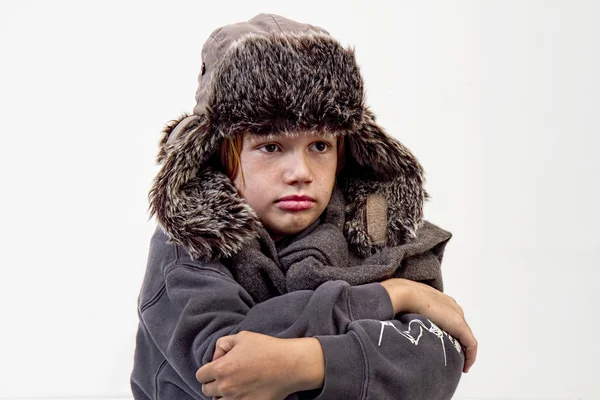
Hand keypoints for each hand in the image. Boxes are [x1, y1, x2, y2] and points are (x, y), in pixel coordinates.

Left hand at [196, 331, 323, 399]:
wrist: (290, 365)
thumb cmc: (267, 348)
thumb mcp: (242, 337)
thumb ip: (223, 344)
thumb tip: (216, 357)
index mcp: (221, 368)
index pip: (200, 376)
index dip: (207, 371)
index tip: (216, 368)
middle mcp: (225, 387)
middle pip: (206, 390)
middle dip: (213, 383)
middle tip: (226, 376)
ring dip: (222, 394)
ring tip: (235, 386)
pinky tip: (243, 392)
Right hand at [380, 278, 477, 372]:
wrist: (404, 294)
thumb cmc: (400, 297)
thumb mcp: (405, 303)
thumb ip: (408, 310)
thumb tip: (399, 319)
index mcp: (439, 299)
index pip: (448, 317)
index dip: (447, 331)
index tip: (442, 342)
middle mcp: (451, 306)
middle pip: (459, 327)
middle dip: (456, 342)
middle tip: (450, 355)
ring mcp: (457, 315)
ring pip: (465, 336)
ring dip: (462, 349)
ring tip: (458, 363)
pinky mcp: (459, 326)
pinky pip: (470, 344)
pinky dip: (470, 356)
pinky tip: (466, 367)